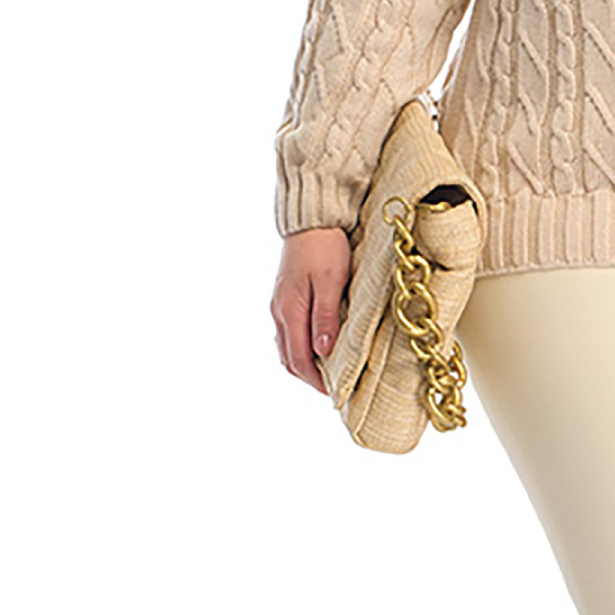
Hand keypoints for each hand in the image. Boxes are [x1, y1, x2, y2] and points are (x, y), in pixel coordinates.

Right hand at [271, 226, 352, 391]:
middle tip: (333, 388)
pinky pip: (288, 332)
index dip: (316, 381)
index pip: (299, 359)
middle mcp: (280, 312)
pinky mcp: (284, 297)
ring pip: (286, 347)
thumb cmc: (325, 247)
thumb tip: (322, 351)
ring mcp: (279, 305)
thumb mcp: (332, 281)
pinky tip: (316, 346)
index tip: (335, 394)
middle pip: (289, 358)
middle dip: (309, 378)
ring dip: (303, 364)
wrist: (311, 220)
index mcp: (290, 311)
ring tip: (327, 372)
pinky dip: (299, 347)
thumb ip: (326, 316)